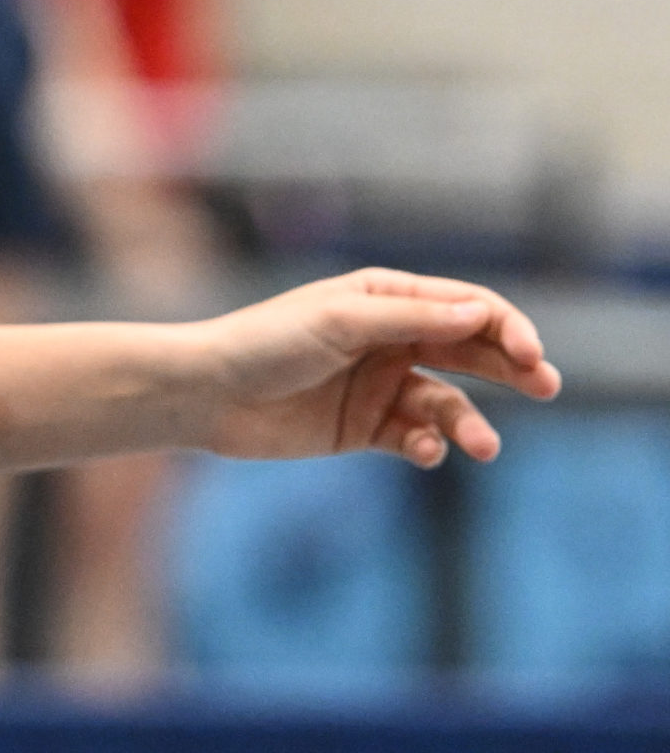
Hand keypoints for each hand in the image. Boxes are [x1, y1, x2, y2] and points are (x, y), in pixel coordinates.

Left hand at [196, 268, 561, 467]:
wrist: (205, 394)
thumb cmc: (265, 344)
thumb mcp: (340, 323)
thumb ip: (411, 320)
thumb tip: (480, 315)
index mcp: (386, 299)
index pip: (466, 308)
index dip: (505, 327)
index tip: (529, 354)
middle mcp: (390, 339)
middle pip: (470, 353)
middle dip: (512, 369)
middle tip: (547, 387)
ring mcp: (379, 385)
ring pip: (446, 403)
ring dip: (469, 424)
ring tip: (483, 447)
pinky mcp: (362, 428)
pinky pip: (413, 438)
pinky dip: (426, 446)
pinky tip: (424, 453)